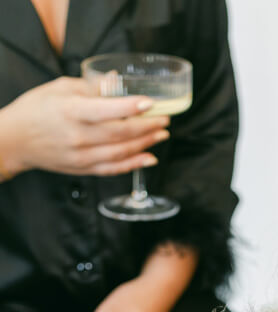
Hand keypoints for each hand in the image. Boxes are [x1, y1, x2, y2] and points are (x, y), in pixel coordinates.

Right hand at [0, 76, 169, 178]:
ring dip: (146, 144)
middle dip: (147, 127)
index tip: (151, 102)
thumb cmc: (37, 109)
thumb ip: (91, 87)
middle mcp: (78, 136)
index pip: (107, 110)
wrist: (17, 140)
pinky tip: (149, 158)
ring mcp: (82, 156)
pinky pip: (114, 169)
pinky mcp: (84, 169)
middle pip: (121, 133)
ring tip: (161, 134)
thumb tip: (116, 80)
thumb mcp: (60, 88)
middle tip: (165, 119)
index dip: (131, 107)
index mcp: (72, 111)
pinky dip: (134, 164)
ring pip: (121, 152)